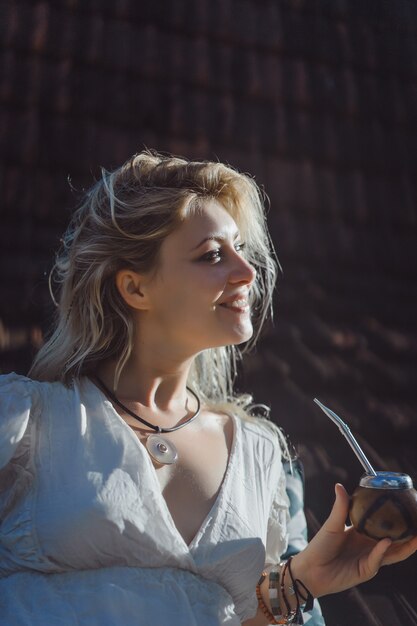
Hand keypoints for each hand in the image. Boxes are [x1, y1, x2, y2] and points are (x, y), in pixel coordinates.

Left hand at [291, 483, 416, 597]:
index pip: (385, 527)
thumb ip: (341, 507)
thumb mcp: (332, 524)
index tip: (408, 511)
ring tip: (416, 537)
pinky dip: (382, 551)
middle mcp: (369, 547)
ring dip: (405, 546)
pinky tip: (387, 542)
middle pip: (395, 542)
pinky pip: (377, 560)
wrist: (310, 569)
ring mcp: (369, 560)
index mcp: (363, 534)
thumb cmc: (320, 546)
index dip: (397, 521)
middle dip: (409, 536)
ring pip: (392, 553)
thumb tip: (340, 485)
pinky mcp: (366, 571)